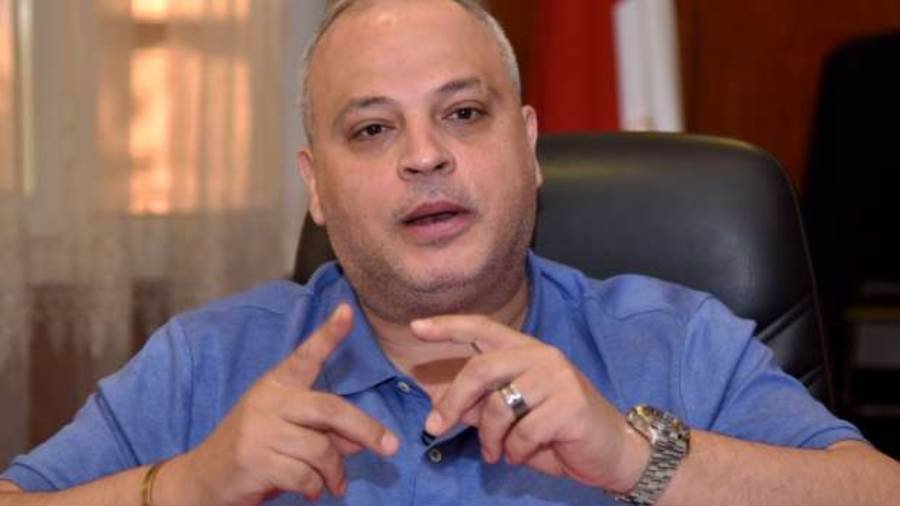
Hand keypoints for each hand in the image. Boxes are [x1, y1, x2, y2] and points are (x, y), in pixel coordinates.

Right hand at [161, 304, 398, 505]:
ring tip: (334, 483)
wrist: (203, 478)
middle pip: (329, 409)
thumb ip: (326, 430)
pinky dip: (315, 488)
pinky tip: (311, 491)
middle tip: (390, 447)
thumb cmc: (255, 449)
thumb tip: (363, 440)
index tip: (346, 311)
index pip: (305, 355)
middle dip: (365, 429)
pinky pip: (304, 475)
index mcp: (277, 384)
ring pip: (321, 449)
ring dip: (335, 472)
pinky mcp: (254, 460)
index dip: (328, 334)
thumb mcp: (289, 431)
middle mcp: (269, 401)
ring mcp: (259, 430)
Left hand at [411, 315, 647, 492]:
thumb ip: (479, 404)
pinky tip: (524, 454)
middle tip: (435, 427)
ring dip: (489, 438)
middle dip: (452, 401)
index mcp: (526, 350)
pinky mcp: (570, 406)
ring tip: (497, 451)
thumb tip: (437, 400)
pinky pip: (522, 433)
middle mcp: (542, 356)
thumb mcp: (513, 416)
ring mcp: (558, 378)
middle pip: (480, 369)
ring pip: (498, 406)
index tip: (415, 328)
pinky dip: (516, 451)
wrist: (613, 452)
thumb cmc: (558, 431)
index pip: (482, 328)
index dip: (448, 326)